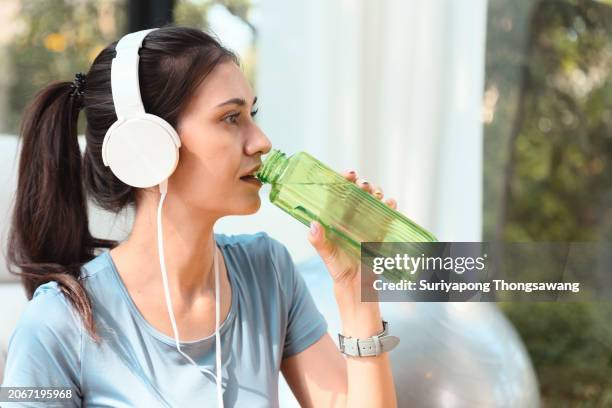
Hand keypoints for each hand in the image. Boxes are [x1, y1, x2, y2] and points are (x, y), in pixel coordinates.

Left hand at [307, 170, 397, 293]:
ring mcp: (367, 221)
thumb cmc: (338, 268)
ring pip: (374, 199)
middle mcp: (352, 216)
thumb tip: (314, 225)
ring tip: (376, 194)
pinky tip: (390, 204)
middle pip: (359, 191)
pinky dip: (390, 206)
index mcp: (336, 217)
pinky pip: (388, 213)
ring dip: (377, 192)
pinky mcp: (381, 229)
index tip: (348, 175)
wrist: (357, 284)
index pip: (339, 192)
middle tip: (363, 185)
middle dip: (363, 184)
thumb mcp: (327, 255)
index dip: (343, 180)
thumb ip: (320, 242)